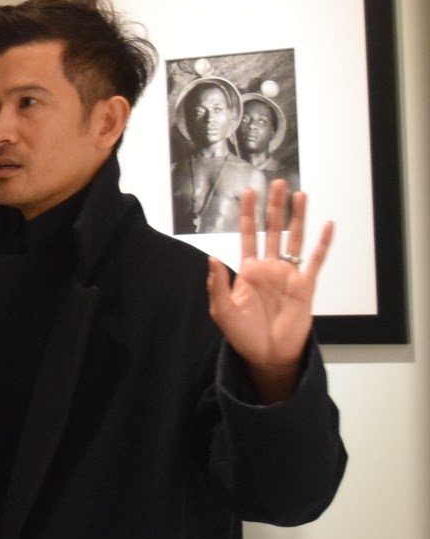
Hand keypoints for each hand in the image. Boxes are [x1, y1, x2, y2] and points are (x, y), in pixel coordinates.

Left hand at [207, 179, 333, 403]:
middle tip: (276, 183)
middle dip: (274, 207)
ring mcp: (288, 275)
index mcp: (248, 270)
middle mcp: (269, 268)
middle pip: (273, 230)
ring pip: (294, 239)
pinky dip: (322, 244)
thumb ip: (218, 284)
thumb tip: (212, 257)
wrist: (267, 355)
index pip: (247, 235)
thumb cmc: (243, 334)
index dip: (247, 214)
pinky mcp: (305, 287)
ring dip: (297, 217)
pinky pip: (315, 261)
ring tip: (300, 194)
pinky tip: (326, 226)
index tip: (247, 193)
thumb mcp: (222, 310)